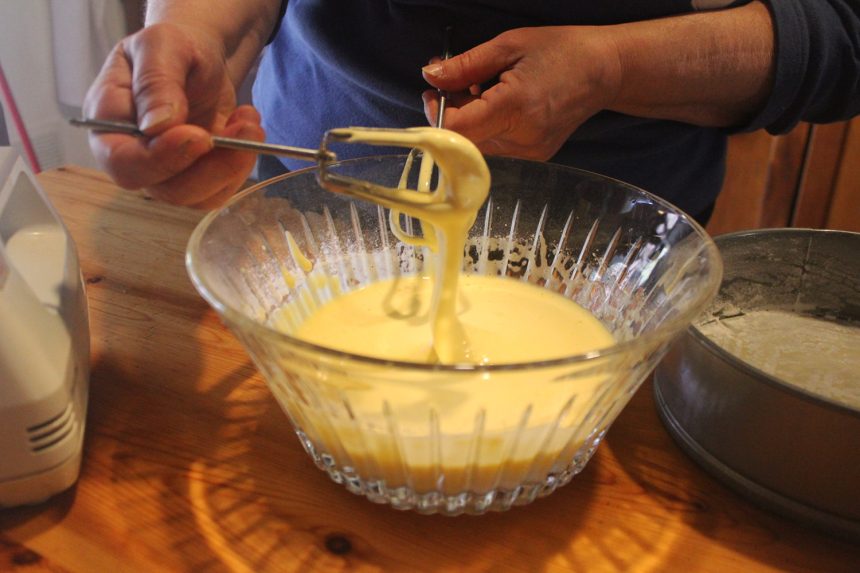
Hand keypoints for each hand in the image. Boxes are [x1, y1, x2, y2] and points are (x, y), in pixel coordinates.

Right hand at [83, 22, 264, 208]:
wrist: (196, 57)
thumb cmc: (171, 47)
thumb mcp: (161, 46)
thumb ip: (155, 83)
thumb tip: (156, 126)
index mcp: (108, 125)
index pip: (123, 163)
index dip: (160, 159)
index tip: (199, 136)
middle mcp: (134, 157)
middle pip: (166, 189)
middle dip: (211, 166)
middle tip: (243, 127)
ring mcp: (167, 172)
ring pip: (198, 197)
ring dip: (233, 164)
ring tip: (249, 120)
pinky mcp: (198, 177)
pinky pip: (221, 190)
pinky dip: (242, 163)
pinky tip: (248, 127)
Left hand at [421, 26, 619, 160]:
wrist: (604, 70)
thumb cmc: (560, 51)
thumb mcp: (508, 46)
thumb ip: (465, 65)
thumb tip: (430, 75)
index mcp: (515, 108)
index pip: (457, 130)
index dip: (437, 114)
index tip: (433, 93)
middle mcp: (522, 139)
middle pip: (464, 139)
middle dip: (451, 112)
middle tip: (454, 82)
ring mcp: (529, 152)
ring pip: (477, 144)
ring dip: (468, 119)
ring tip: (481, 89)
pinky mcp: (533, 156)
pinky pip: (495, 145)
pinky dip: (486, 126)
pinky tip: (498, 104)